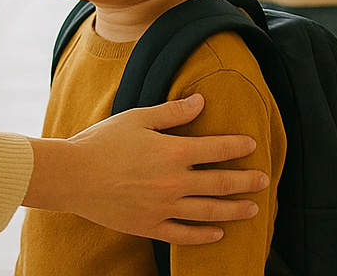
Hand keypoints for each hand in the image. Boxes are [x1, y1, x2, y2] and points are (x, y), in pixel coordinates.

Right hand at [24, 93, 269, 244]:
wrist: (73, 176)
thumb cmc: (102, 142)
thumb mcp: (137, 118)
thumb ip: (172, 112)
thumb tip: (201, 101)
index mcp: (172, 152)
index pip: (216, 148)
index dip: (237, 146)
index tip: (251, 145)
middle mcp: (173, 182)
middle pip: (220, 183)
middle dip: (246, 181)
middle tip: (264, 180)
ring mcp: (163, 207)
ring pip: (209, 211)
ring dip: (235, 209)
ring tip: (253, 209)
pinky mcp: (150, 226)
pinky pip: (184, 235)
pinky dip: (204, 235)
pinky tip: (218, 233)